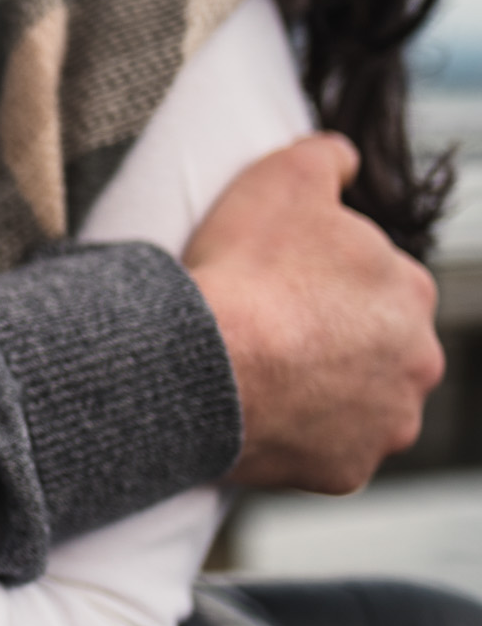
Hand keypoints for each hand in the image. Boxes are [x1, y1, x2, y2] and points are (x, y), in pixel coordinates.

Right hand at [185, 134, 442, 492]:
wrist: (205, 362)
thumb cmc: (245, 272)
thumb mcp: (280, 178)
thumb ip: (324, 156)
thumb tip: (343, 157)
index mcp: (412, 289)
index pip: (377, 281)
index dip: (325, 278)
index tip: (282, 282)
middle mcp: (419, 360)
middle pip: (378, 346)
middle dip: (337, 339)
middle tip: (273, 330)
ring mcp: (388, 421)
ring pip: (363, 402)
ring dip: (328, 391)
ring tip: (267, 377)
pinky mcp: (350, 468)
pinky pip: (328, 451)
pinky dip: (302, 438)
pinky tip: (262, 416)